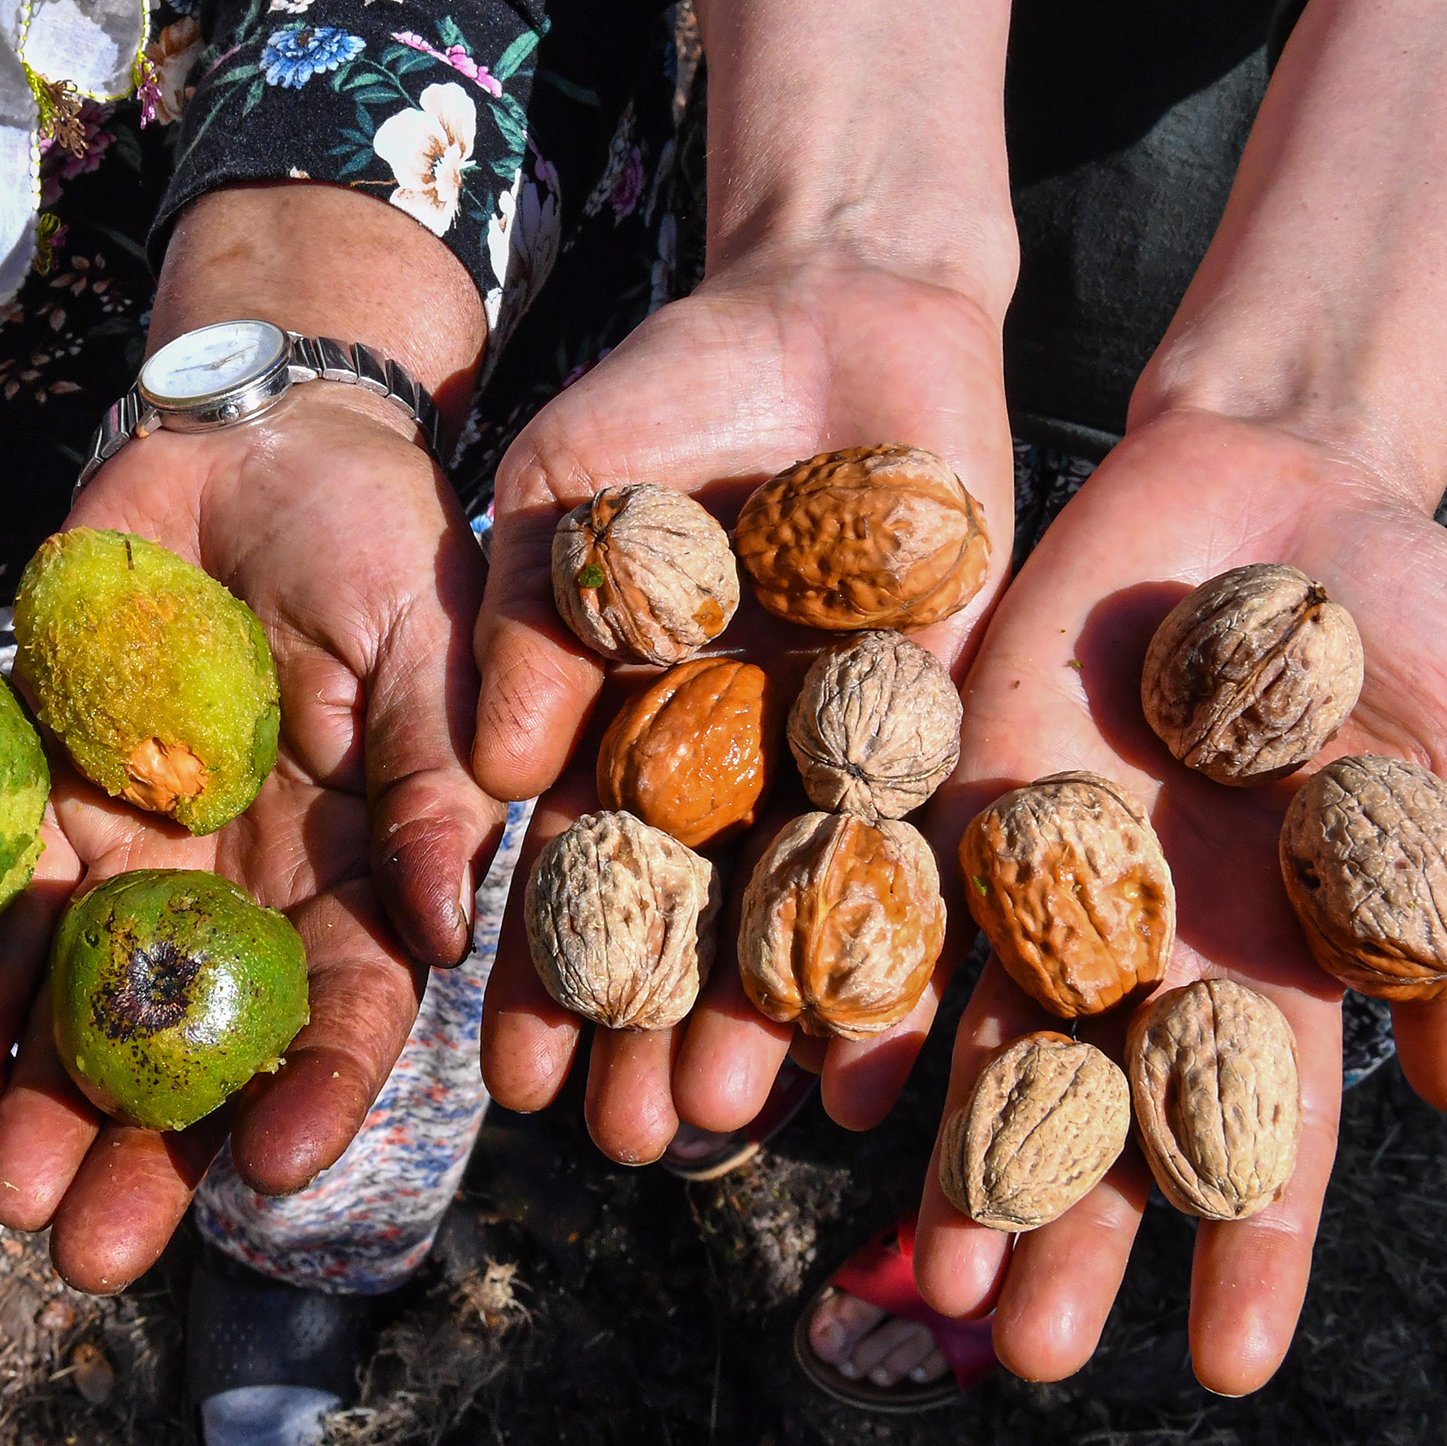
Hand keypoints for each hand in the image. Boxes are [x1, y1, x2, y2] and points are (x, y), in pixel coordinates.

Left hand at [0, 180, 505, 1290]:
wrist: (250, 435)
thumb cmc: (377, 534)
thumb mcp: (433, 644)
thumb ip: (435, 778)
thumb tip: (452, 929)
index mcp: (359, 873)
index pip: (345, 1011)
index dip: (316, 1095)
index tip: (270, 1174)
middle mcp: (244, 892)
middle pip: (195, 1045)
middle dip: (148, 1150)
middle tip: (89, 1249)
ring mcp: (137, 851)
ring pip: (82, 1002)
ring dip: (41, 1101)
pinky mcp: (36, 794)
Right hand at [473, 249, 1014, 1162]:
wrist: (841, 304)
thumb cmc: (670, 392)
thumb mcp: (561, 490)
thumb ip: (524, 623)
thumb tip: (499, 774)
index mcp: (625, 731)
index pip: (575, 876)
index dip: (540, 977)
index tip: (512, 1078)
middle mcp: (729, 767)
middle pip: (690, 926)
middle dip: (654, 1035)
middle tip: (628, 1141)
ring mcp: (838, 757)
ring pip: (799, 917)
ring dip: (763, 1022)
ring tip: (730, 1120)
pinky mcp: (947, 727)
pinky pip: (929, 856)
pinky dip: (909, 952)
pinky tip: (881, 1052)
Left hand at [912, 409, 1446, 1393]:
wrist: (1273, 475)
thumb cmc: (1404, 621)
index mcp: (1272, 955)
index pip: (1260, 1131)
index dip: (1249, 1251)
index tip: (1230, 1366)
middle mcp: (1143, 936)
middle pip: (1100, 1113)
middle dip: (1067, 1233)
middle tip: (1024, 1349)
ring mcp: (1040, 864)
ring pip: (986, 1034)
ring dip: (953, 1156)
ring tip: (929, 1272)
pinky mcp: (957, 776)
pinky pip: (901, 894)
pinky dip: (866, 987)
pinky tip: (831, 1083)